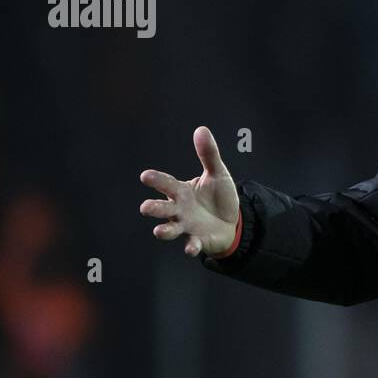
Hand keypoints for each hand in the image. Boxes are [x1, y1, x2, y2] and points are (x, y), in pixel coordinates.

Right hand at [139, 126, 240, 257]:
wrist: (232, 221)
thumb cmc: (218, 196)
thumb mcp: (217, 174)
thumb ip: (208, 154)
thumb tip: (201, 129)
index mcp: (181, 191)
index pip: (166, 183)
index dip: (156, 180)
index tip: (145, 176)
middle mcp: (179, 209)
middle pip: (162, 208)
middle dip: (153, 208)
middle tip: (145, 207)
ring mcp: (186, 226)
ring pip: (170, 228)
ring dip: (164, 231)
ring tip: (159, 231)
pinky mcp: (197, 240)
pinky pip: (191, 244)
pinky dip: (190, 247)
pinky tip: (190, 248)